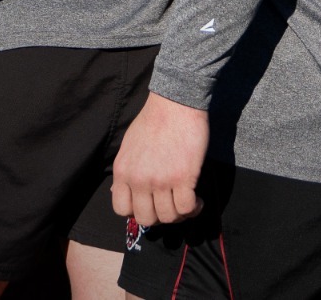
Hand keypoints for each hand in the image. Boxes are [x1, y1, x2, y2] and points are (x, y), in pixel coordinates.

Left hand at [111, 92, 207, 226]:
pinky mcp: (184, 177)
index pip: (122, 210)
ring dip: (180, 215)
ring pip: (169, 217)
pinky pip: (187, 208)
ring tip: (188, 203)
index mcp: (123, 172)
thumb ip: (127, 171)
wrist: (175, 102)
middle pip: (146, 219)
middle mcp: (139, 180)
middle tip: (171, 205)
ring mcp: (161, 180)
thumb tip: (122, 192)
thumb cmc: (154, 120)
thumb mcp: (129, 146)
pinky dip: (194, 209)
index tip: (150, 204)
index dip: (137, 211)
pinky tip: (198, 200)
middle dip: (160, 217)